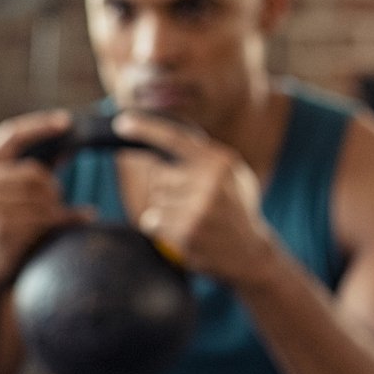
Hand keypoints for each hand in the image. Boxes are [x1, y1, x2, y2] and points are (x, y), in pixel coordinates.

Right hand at [0, 110, 90, 293]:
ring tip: (70, 214)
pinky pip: (52, 216)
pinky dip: (73, 217)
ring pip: (46, 195)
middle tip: (59, 202)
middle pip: (36, 172)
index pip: (10, 136)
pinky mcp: (7, 229)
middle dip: (53, 188)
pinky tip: (85, 217)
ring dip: (61, 206)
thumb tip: (60, 152)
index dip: (40, 126)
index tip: (67, 122)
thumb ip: (12, 177)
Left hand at [111, 113, 274, 283]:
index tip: (123, 123)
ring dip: (167, 210)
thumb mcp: (232, 174)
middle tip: (194, 202)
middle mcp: (210, 182)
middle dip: (168, 188)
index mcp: (220, 162)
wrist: (250, 251)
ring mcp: (198, 208)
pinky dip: (162, 227)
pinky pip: (152, 221)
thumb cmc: (235, 208)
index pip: (176, 139)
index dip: (146, 129)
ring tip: (194, 218)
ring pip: (155, 200)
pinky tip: (186, 231)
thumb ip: (203, 157)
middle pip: (158, 175)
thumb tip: (160, 140)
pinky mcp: (186, 231)